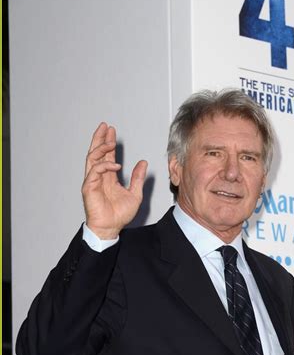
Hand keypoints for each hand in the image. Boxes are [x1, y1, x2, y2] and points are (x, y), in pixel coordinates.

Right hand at [82, 122, 147, 238]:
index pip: (106, 155)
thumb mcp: (135, 193)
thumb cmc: (120, 215)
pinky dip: (104, 165)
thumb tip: (143, 163)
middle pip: (96, 152)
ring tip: (110, 141)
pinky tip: (115, 165)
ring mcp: (92, 181)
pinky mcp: (88, 187)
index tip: (112, 131)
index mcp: (108, 177)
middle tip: (105, 127)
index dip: (108, 142)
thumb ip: (138, 178)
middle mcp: (98, 177)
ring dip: (101, 148)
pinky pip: (94, 171)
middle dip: (100, 138)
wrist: (111, 228)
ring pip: (92, 158)